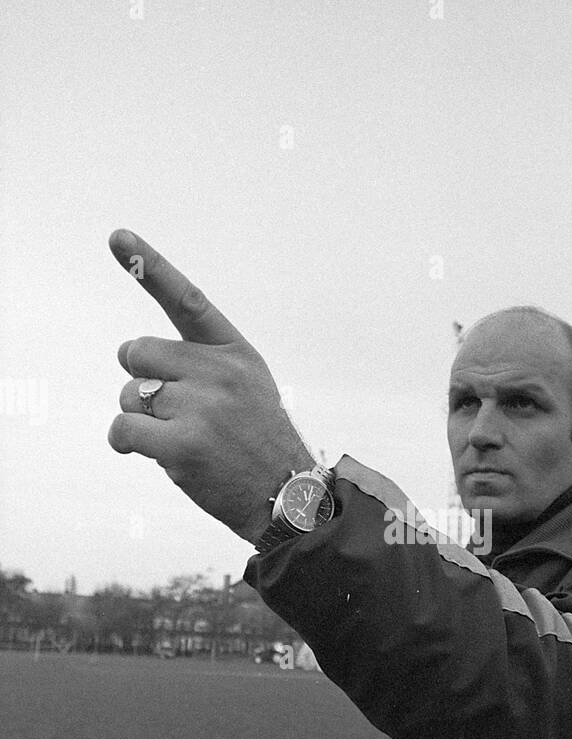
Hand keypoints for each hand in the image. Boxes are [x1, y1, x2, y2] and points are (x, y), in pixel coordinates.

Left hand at [107, 229, 311, 542]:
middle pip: (138, 354)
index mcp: (236, 354)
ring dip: (140, 419)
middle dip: (140, 381)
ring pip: (128, 395)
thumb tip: (135, 360)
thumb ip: (203, 365)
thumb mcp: (248, 390)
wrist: (287, 501)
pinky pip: (124, 429)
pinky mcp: (183, 445)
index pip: (187, 300)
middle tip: (170, 410)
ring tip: (178, 439)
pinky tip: (148, 453)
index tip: (117, 237)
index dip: (149, 266)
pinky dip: (125, 442)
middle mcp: (220, 373)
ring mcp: (202, 408)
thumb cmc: (258, 446)